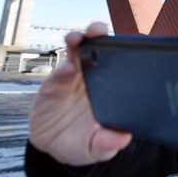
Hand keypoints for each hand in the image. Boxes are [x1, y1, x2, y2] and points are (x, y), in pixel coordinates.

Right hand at [28, 22, 131, 165]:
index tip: (123, 44)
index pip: (118, 62)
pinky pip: (58, 73)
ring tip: (77, 38)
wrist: (54, 146)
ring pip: (75, 53)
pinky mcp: (54, 85)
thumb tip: (122, 139)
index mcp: (110, 86)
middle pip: (97, 48)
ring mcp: (73, 78)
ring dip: (77, 42)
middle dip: (98, 34)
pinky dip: (61, 69)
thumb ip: (107, 143)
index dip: (121, 49)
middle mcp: (93, 76)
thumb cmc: (82, 141)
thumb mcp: (97, 147)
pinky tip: (66, 70)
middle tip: (98, 29)